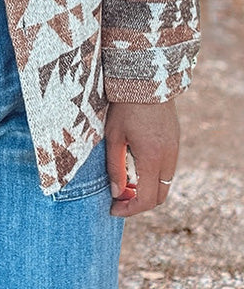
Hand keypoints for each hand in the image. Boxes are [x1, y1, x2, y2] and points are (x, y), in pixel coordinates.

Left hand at [105, 99, 179, 217]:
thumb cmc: (125, 106)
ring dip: (147, 189)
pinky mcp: (175, 141)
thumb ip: (115, 167)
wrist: (147, 80)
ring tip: (125, 182)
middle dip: (139, 203)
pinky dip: (153, 176)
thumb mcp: (114, 137)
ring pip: (165, 183)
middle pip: (159, 196)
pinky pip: (167, 168)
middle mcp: (168, 156)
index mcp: (152, 157)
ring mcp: (175, 148)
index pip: (146, 199)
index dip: (129, 209)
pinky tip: (136, 167)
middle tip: (118, 197)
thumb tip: (116, 192)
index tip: (113, 209)